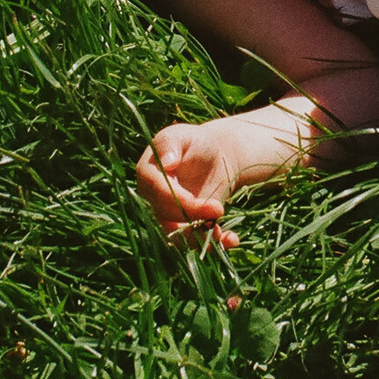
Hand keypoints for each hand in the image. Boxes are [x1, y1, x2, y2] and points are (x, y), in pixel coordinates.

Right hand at [137, 121, 242, 249]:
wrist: (215, 157)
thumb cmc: (196, 142)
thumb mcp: (184, 135)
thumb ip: (170, 144)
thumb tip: (166, 163)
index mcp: (148, 174)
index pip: (157, 191)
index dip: (179, 199)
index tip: (200, 199)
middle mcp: (154, 199)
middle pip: (167, 216)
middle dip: (194, 217)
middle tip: (219, 209)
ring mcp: (169, 215)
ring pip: (178, 236)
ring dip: (201, 237)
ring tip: (223, 234)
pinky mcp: (187, 226)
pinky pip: (194, 241)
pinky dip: (214, 244)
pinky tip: (231, 239)